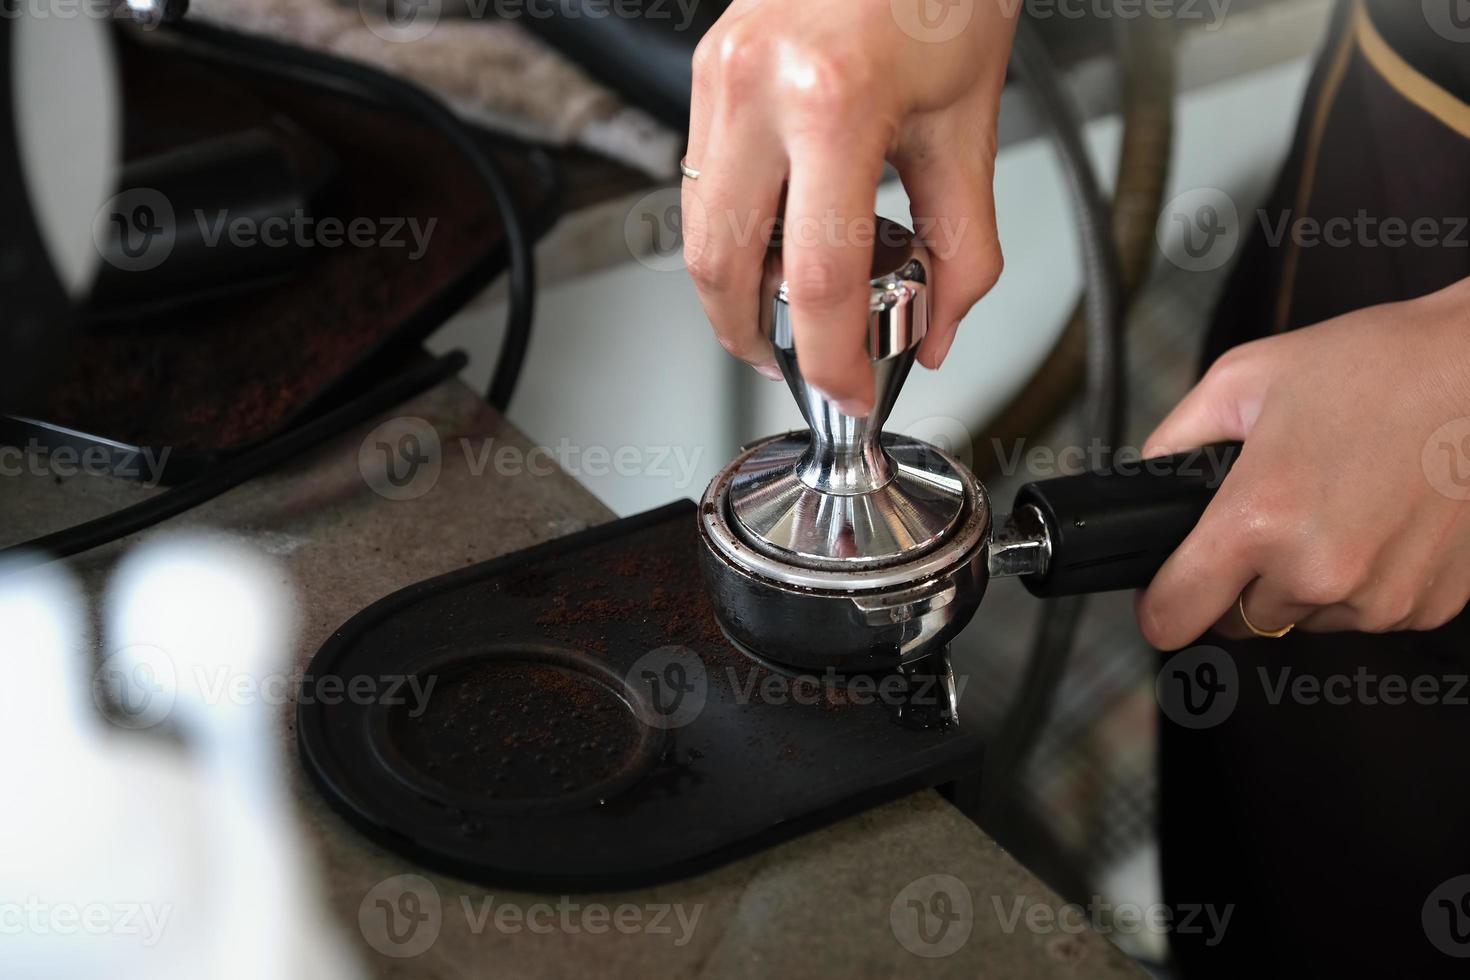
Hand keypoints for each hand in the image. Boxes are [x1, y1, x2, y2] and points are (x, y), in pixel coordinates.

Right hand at [682, 0, 1015, 413]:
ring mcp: (718, 75)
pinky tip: (779, 234)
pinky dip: (735, 228)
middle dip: (752, 337)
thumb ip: (962, 245)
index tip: (846, 390)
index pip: (813, 277)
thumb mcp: (969, 122)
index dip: (830, 356)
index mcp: (832, 102)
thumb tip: (938, 328)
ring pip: (696, 227)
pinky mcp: (707, 67)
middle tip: (797, 360)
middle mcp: (755, 87)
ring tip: (794, 301)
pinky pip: (701, 179)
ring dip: (737, 286)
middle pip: (718, 268)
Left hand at [1137, 279, 1469, 648]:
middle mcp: (1318, 572)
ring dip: (1304, 580)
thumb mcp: (1243, 380)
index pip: (1173, 618)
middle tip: (1273, 514)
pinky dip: (1363, 581)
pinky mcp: (1429, 607)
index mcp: (1259, 521)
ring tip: (1335, 504)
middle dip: (1241, 579)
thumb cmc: (1377, 366)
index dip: (1160, 605)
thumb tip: (1145, 482)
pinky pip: (1366, 613)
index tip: (1166, 591)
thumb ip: (1176, 440)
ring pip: (1304, 617)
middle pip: (1240, 618)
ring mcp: (1380, 598)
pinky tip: (1380, 520)